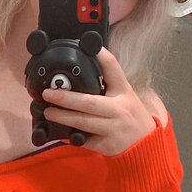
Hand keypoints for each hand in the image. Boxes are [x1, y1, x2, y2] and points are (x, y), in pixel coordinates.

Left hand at [41, 47, 156, 156]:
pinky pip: (83, 140)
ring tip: (48, 112)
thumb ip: (107, 81)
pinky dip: (68, 136)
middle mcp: (119, 109)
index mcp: (123, 92)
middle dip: (67, 98)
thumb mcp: (124, 94)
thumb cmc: (129, 115)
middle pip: (90, 102)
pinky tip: (57, 132)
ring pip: (84, 123)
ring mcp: (113, 129)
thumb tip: (84, 63)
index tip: (87, 46)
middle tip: (48, 93)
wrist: (143, 144)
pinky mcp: (106, 145)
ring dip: (63, 117)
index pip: (114, 69)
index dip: (101, 56)